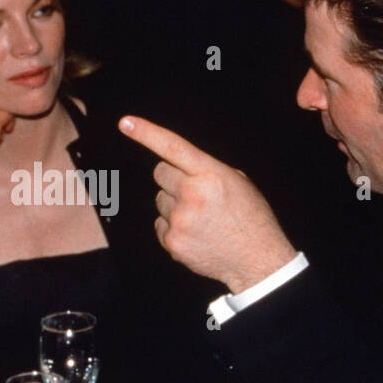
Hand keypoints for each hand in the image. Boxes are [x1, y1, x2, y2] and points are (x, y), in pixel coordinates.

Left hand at [119, 115, 296, 294]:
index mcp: (211, 174)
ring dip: (174, 204)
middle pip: (160, 173)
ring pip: (160, 200)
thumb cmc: (249, 216)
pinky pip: (159, 225)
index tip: (125, 122)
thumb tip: (177, 164)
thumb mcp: (237, 182)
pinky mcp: (172, 242)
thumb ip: (206, 169)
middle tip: (197, 193)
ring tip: (202, 218)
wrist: (257, 260)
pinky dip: (172, 228)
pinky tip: (196, 234)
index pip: (173, 147)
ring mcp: (179, 220)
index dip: (146, 133)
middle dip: (173, 179)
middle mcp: (192, 195)